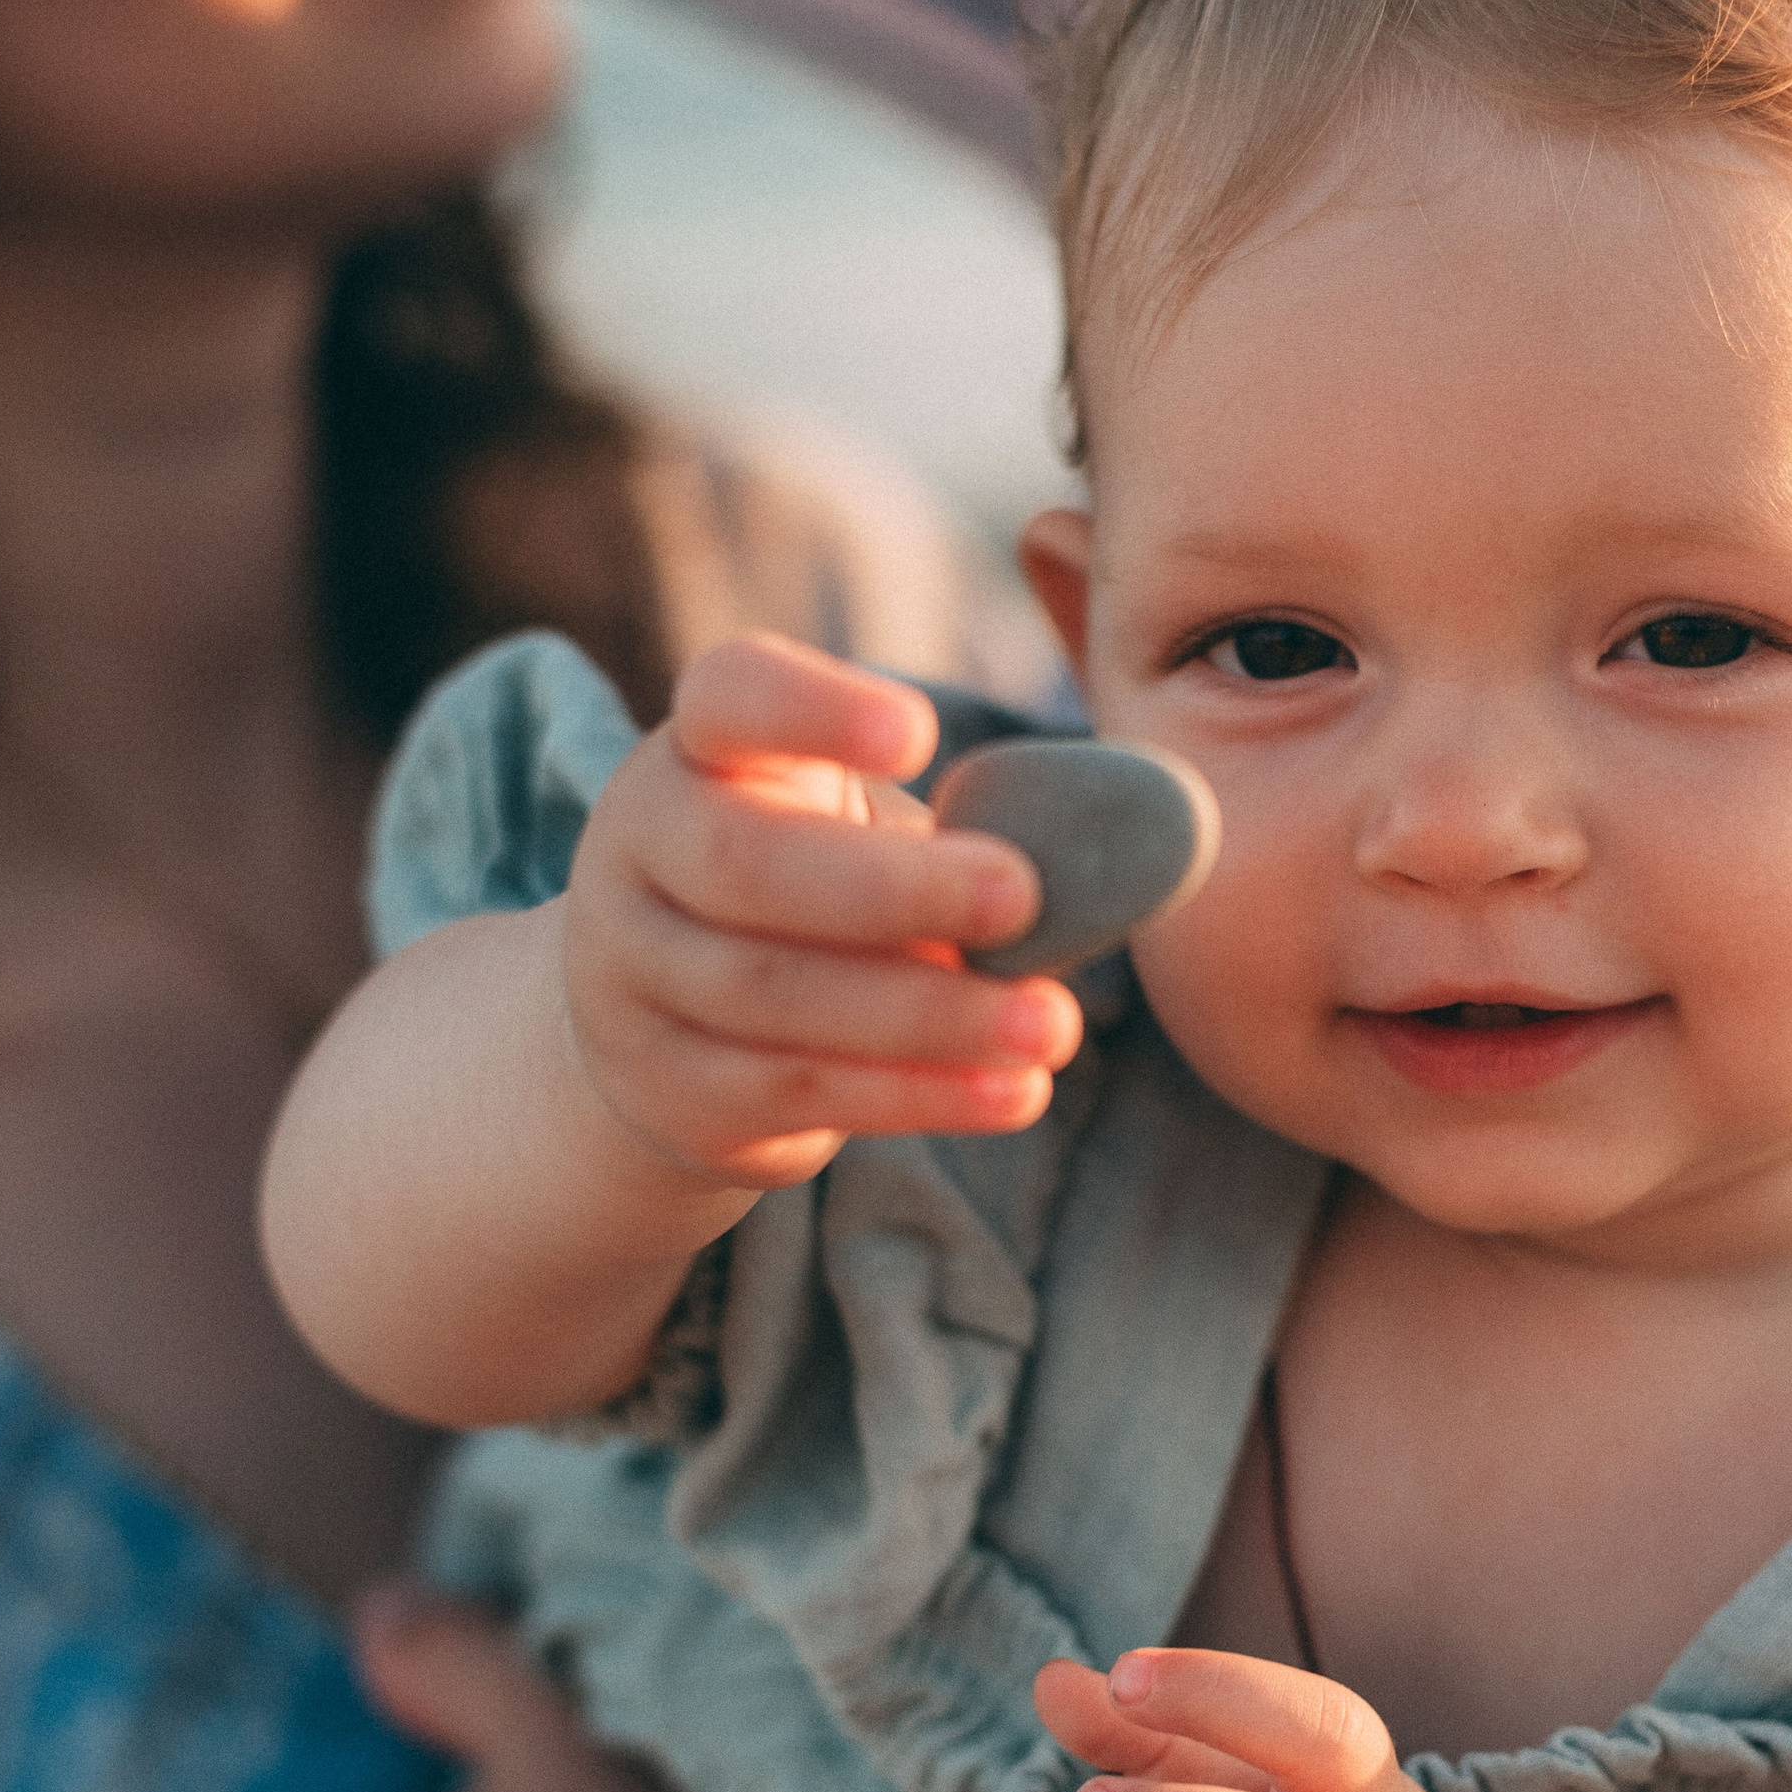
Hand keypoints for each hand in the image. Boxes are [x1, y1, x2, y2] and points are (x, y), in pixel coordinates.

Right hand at [563, 634, 1082, 1193]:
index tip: (922, 733)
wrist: (666, 1030)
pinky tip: (1013, 1091)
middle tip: (1021, 900)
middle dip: (893, 887)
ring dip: (931, 1016)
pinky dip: (918, 1095)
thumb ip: (982, 817)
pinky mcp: (670, 1087)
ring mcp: (635, 977)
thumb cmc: (814, 894)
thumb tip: (1156, 829)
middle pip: (746, 864)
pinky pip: (798, 1091)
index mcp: (698, 750)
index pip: (730, 696)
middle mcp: (638, 851)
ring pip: (777, 997)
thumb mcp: (861, 827)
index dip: (814, 710)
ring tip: (1055, 1027)